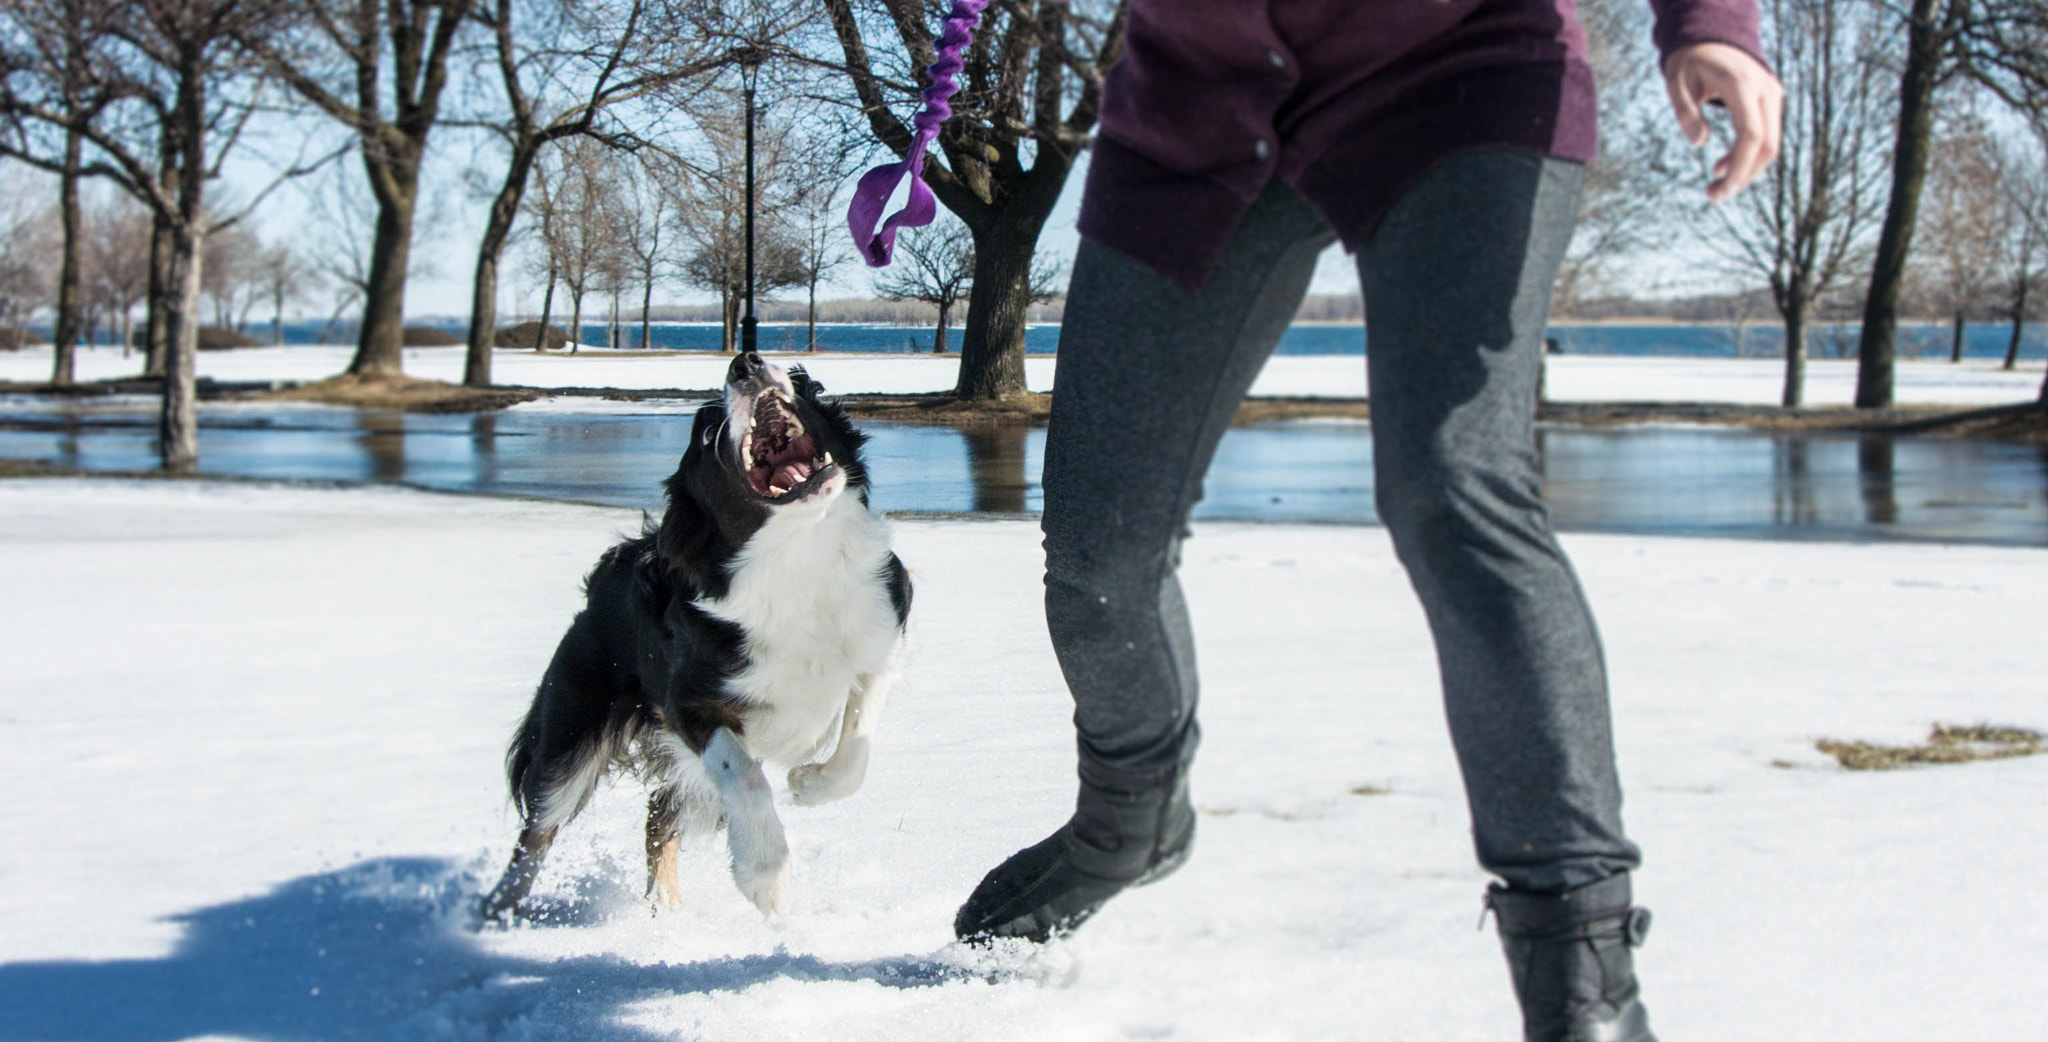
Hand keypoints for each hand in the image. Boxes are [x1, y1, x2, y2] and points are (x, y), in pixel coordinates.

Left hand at [1663, 42, 1783, 202]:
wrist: (1713, 39)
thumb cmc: (1690, 62)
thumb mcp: (1676, 82)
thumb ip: (1685, 112)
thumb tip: (1699, 143)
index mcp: (1742, 84)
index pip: (1752, 135)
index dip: (1739, 168)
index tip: (1717, 191)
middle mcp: (1766, 89)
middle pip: (1767, 146)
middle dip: (1743, 176)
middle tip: (1713, 196)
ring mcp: (1773, 94)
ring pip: (1771, 144)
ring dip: (1746, 170)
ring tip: (1715, 186)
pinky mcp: (1771, 101)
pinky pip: (1767, 135)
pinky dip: (1748, 156)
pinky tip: (1722, 167)